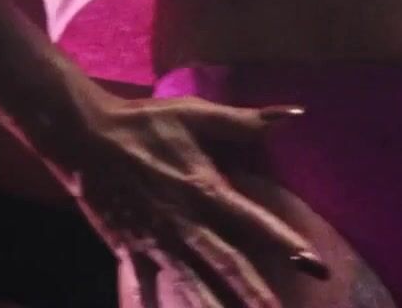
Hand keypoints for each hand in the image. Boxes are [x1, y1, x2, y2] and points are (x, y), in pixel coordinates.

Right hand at [55, 91, 328, 307]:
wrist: (85, 135)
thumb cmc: (145, 122)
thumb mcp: (197, 113)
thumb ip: (246, 120)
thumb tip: (296, 113)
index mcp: (206, 189)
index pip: (255, 221)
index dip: (288, 243)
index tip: (316, 264)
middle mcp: (186, 222)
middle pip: (229, 265)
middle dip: (256, 294)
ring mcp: (157, 241)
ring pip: (193, 284)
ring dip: (215, 307)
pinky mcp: (131, 249)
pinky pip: (146, 286)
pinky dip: (151, 305)